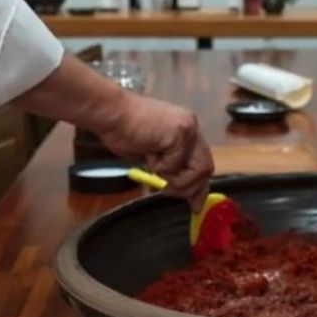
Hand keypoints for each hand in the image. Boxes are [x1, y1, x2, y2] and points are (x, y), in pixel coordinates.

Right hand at [96, 93, 212, 203]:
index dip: (200, 186)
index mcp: (186, 129)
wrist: (110, 112)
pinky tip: (147, 152)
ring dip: (173, 179)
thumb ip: (169, 167)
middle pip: (205, 168)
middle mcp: (192, 127)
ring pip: (195, 171)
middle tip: (170, 192)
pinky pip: (174, 166)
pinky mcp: (179, 135)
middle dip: (190, 188)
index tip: (195, 204)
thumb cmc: (123, 130)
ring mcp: (188, 129)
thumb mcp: (153, 153)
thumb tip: (178, 188)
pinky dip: (159, 167)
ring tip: (154, 168)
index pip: (203, 162)